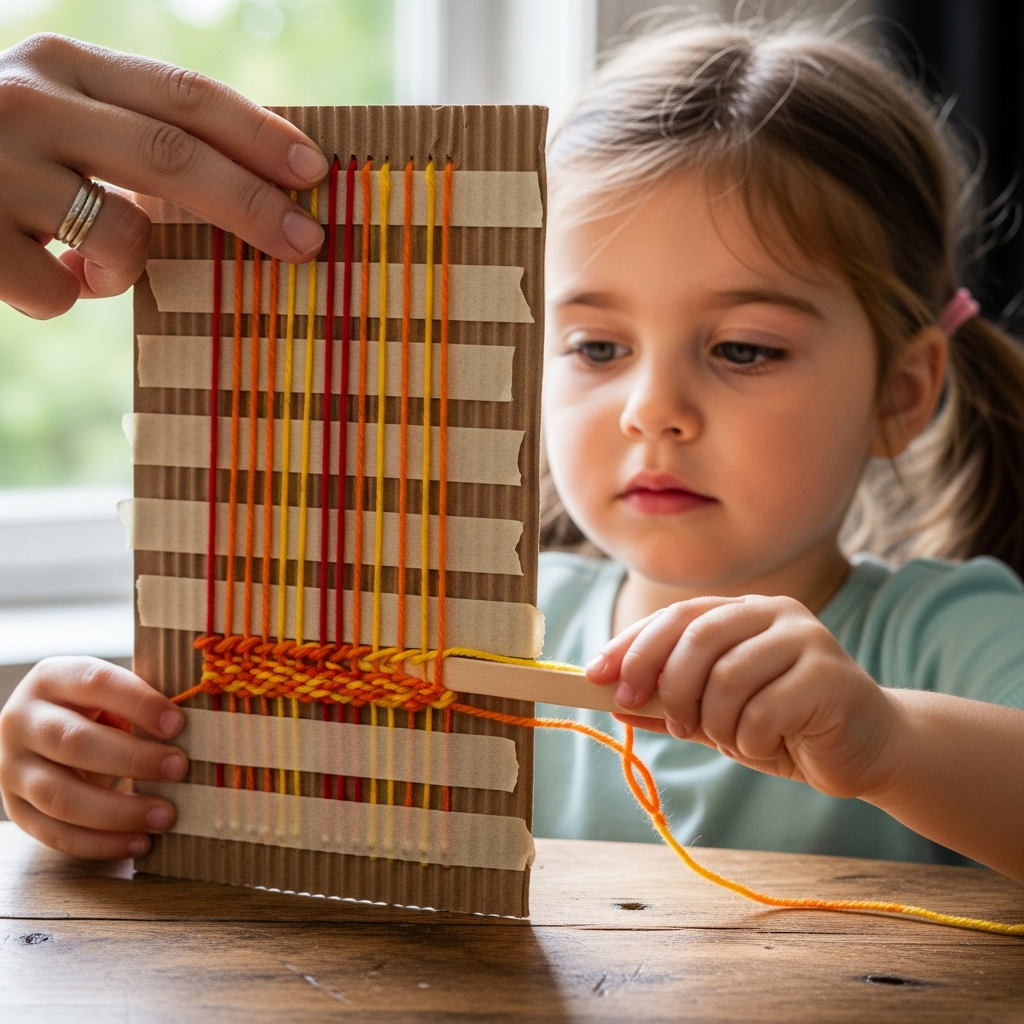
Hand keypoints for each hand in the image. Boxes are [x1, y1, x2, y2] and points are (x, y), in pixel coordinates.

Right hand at [0, 33, 327, 317]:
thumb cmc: (2, 152)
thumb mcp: (65, 118)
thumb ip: (140, 137)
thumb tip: (259, 187)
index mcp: (65, 65)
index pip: (183, 95)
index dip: (257, 133)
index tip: (316, 171)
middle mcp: (28, 102)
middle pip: (170, 156)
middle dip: (249, 204)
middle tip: (307, 242)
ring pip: (116, 237)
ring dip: (129, 268)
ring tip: (96, 264)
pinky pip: (58, 296)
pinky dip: (66, 299)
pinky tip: (35, 273)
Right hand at [0, 656, 187, 858]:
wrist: (42, 733)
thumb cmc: (97, 708)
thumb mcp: (113, 693)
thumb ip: (142, 702)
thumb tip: (198, 728)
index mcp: (53, 678)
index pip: (96, 683)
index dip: (139, 703)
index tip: (178, 724)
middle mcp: (22, 720)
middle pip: (74, 742)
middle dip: (133, 759)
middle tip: (179, 769)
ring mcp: (12, 768)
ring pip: (60, 795)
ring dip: (118, 811)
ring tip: (165, 815)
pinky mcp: (16, 809)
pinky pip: (54, 834)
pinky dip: (100, 843)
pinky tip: (139, 842)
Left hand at [587, 595, 897, 798]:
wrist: (866, 749)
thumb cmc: (783, 726)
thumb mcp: (714, 714)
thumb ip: (668, 703)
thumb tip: (611, 699)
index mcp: (743, 610)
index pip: (676, 617)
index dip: (632, 646)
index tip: (596, 679)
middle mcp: (774, 613)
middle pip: (697, 639)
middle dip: (669, 688)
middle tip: (670, 724)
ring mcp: (806, 640)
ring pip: (726, 680)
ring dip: (715, 724)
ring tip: (732, 739)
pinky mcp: (830, 677)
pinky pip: (762, 712)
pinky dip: (749, 741)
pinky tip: (767, 746)